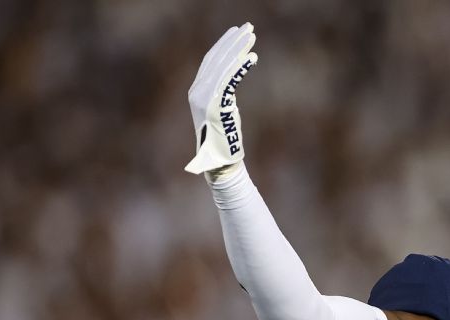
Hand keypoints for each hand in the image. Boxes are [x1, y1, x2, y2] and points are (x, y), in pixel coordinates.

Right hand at [184, 23, 257, 174]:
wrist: (219, 163)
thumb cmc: (224, 140)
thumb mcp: (223, 110)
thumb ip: (224, 91)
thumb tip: (234, 72)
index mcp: (196, 91)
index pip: (210, 61)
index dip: (224, 45)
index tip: (238, 33)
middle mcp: (197, 92)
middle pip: (216, 58)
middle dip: (233, 41)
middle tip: (249, 27)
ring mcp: (205, 98)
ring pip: (223, 66)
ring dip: (239, 49)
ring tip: (252, 36)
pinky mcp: (216, 105)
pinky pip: (230, 80)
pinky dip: (241, 68)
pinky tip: (253, 58)